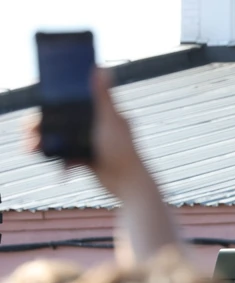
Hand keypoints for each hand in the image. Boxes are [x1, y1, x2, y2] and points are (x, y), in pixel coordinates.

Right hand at [28, 68, 149, 200]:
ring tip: (31, 147)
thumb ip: (103, 96)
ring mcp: (92, 142)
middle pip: (65, 119)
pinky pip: (67, 155)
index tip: (40, 98)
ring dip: (46, 141)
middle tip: (28, 128)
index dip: (57, 97)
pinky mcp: (88, 158)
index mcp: (103, 112)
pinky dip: (58, 158)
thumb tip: (100, 68)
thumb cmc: (123, 151)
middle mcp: (97, 125)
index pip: (76, 98)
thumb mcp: (110, 120)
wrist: (129, 184)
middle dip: (45, 124)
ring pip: (63, 137)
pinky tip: (53, 162)